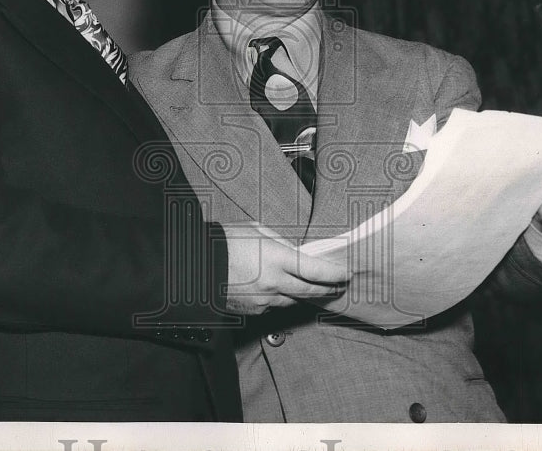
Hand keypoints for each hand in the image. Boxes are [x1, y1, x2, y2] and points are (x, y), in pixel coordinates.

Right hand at [221, 221, 349, 314]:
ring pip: (292, 301)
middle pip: (310, 291)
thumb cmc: (225, 241)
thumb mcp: (258, 230)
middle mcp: (273, 283)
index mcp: (276, 259)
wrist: (195, 264)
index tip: (346, 273)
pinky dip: (278, 298)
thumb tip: (296, 252)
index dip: (335, 274)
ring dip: (302, 294)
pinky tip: (276, 289)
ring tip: (309, 286)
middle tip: (339, 285)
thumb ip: (281, 243)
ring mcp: (263, 300)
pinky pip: (272, 306)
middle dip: (328, 289)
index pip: (316, 271)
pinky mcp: (252, 311)